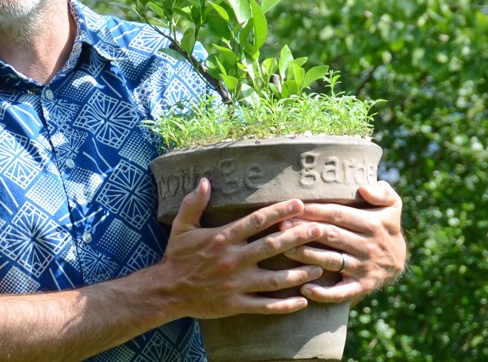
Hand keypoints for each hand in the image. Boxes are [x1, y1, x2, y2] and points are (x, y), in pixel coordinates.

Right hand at [159, 178, 325, 318]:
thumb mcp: (181, 227)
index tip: (299, 204)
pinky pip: (265, 306)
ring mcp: (236, 284)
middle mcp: (233, 259)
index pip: (256, 221)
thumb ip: (194, 203)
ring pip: (274, 279)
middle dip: (298, 237)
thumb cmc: (177, 256)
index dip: (279, 211)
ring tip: (319, 266)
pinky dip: (285, 305)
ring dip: (298, 273)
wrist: (167, 291)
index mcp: (222, 238)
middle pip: (271, 246)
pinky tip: (303, 301)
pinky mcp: (236, 304)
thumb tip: (205, 181)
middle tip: (321, 230)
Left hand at [280, 181, 405, 302]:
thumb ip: (382, 192)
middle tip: (281, 226)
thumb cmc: (385, 226)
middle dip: (304, 230)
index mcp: (372, 224)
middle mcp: (368, 246)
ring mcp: (364, 268)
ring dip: (307, 256)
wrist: (399, 261)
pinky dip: (323, 293)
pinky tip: (304, 289)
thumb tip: (364, 188)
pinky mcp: (362, 286)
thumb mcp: (392, 205)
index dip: (314, 210)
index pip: (338, 214)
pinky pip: (342, 292)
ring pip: (331, 260)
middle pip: (330, 235)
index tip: (293, 206)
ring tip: (284, 249)